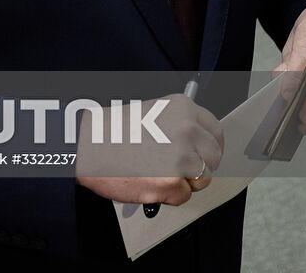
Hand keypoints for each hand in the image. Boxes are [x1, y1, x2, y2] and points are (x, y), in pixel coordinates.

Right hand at [75, 93, 222, 205]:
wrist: (89, 147)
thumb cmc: (115, 133)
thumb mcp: (153, 113)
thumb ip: (180, 125)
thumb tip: (198, 143)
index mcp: (182, 108)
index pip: (216, 131)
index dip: (211, 146)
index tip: (205, 153)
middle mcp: (186, 129)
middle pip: (213, 157)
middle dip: (200, 167)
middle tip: (181, 169)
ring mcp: (181, 156)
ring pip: (202, 179)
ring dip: (185, 182)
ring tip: (160, 173)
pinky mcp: (171, 182)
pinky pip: (184, 196)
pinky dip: (169, 196)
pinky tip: (151, 181)